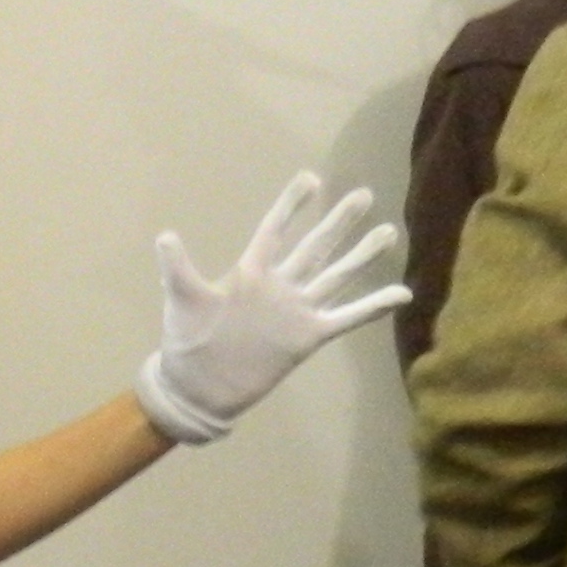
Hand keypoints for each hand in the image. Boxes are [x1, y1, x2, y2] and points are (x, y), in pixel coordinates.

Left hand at [137, 172, 412, 443]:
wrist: (199, 389)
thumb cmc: (186, 342)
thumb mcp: (181, 300)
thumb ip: (178, 268)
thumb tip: (164, 236)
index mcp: (251, 272)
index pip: (275, 230)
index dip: (291, 206)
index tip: (311, 178)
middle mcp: (280, 287)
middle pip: (315, 247)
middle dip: (338, 221)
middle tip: (363, 193)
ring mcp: (297, 311)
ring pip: (337, 276)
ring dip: (361, 255)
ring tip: (388, 230)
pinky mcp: (308, 337)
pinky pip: (347, 318)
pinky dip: (374, 307)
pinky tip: (403, 293)